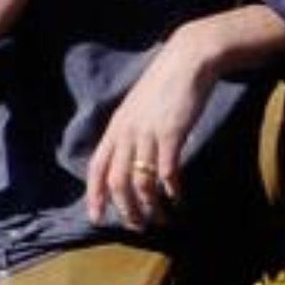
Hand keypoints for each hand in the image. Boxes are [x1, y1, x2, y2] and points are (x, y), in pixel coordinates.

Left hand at [85, 30, 215, 230]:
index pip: (97, 168)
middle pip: (118, 182)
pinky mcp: (172, 133)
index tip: (97, 218)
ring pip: (141, 182)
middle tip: (137, 226)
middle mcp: (127, 133)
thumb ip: (130, 130)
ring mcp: (149, 134)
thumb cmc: (166, 81)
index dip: (94, 195)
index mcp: (116, 127)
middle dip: (126, 210)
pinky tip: (178, 198)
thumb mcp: (138, 106)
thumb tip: (128, 156)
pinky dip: (171, 190)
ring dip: (150, 206)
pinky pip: (167, 171)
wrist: (190, 58)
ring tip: (161, 219)